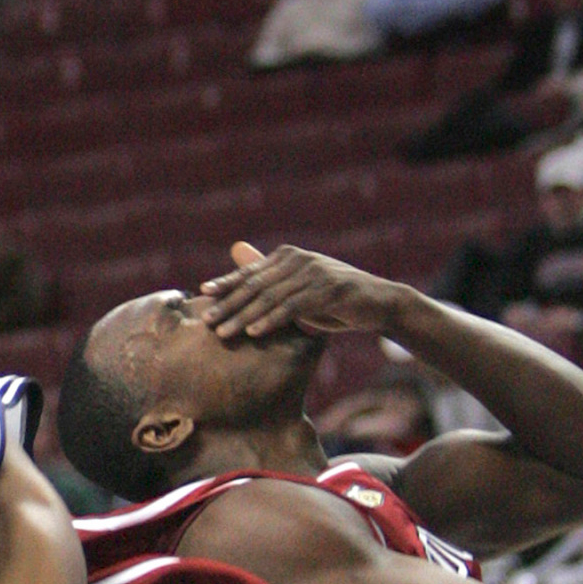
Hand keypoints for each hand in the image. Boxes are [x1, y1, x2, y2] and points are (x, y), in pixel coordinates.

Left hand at [202, 242, 401, 340]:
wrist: (378, 304)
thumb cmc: (332, 300)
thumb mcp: (297, 289)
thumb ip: (269, 278)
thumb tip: (236, 251)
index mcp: (288, 256)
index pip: (250, 272)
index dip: (226, 283)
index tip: (203, 294)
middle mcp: (299, 259)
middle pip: (256, 285)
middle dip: (228, 303)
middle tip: (207, 320)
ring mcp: (315, 273)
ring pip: (271, 297)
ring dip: (244, 316)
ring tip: (224, 332)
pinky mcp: (329, 290)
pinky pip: (293, 308)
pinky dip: (272, 320)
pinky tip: (255, 331)